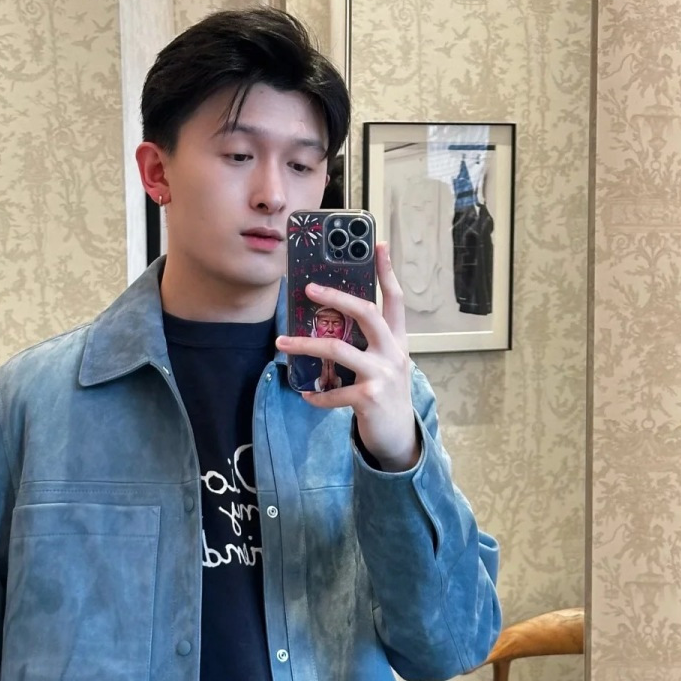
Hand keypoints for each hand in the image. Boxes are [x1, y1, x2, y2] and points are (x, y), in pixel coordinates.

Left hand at [276, 242, 419, 471]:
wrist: (399, 436)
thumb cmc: (385, 394)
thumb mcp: (385, 363)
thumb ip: (369, 343)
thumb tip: (333, 322)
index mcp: (398, 340)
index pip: (395, 299)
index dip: (387, 272)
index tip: (379, 244)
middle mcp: (393, 352)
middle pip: (366, 313)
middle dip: (337, 298)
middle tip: (310, 289)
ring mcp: (382, 374)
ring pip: (338, 349)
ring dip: (305, 346)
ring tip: (281, 344)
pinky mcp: (369, 398)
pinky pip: (333, 391)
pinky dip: (316, 394)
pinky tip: (307, 395)